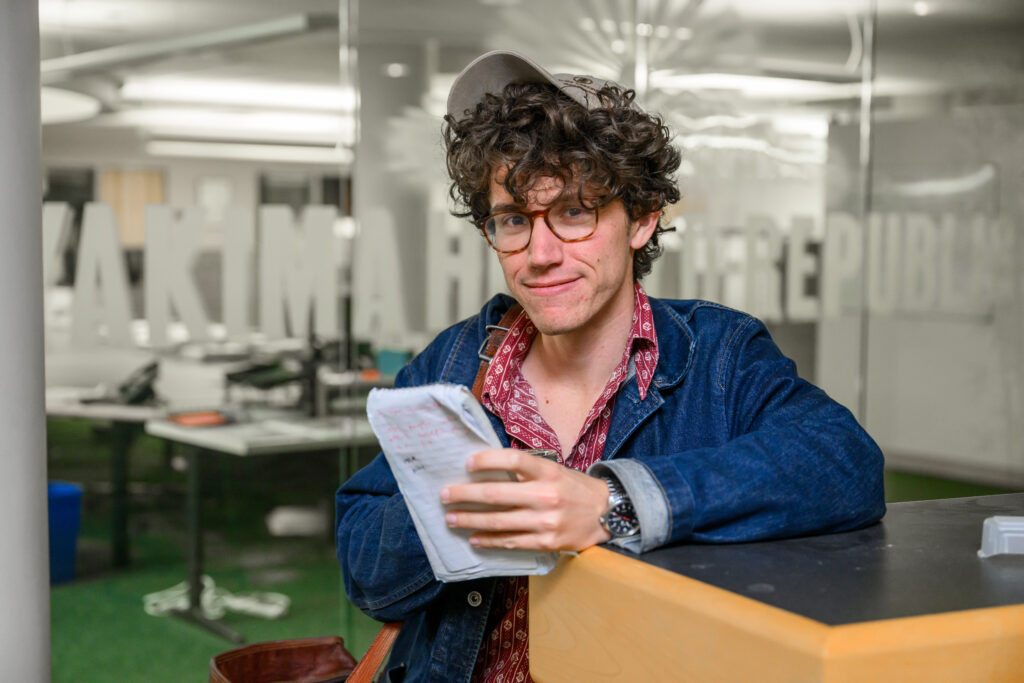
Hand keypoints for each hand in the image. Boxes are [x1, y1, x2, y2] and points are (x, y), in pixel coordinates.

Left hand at [440, 449, 611, 551]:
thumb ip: (527, 472)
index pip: (513, 461)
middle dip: (465, 495)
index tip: (467, 462)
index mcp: (548, 472)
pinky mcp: (546, 542)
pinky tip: (474, 538)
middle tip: (445, 495)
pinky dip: (489, 541)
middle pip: (496, 494)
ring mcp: (546, 522)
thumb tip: (489, 470)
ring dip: (470, 520)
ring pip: (499, 522)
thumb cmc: (575, 488)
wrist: (607, 513)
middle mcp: (546, 495)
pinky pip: (511, 542)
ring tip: (452, 518)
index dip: (487, 460)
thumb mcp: (555, 471)